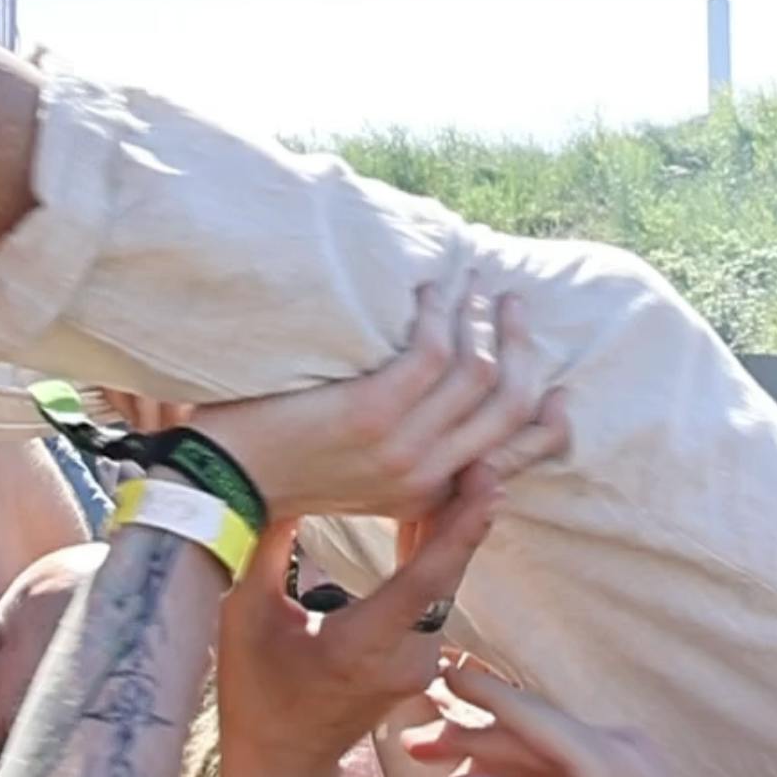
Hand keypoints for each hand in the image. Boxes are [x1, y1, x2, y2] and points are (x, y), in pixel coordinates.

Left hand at [180, 274, 568, 521]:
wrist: (219, 485)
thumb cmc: (281, 467)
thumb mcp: (359, 479)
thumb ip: (404, 456)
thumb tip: (437, 400)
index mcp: (428, 493)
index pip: (516, 454)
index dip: (547, 417)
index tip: (557, 382)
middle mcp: (426, 475)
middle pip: (510, 404)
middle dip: (520, 346)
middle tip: (512, 304)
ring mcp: (402, 446)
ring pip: (479, 370)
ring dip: (482, 316)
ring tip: (473, 283)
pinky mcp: (373, 414)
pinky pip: (432, 350)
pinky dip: (438, 310)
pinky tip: (428, 288)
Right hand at [217, 470, 502, 776]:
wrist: (283, 766)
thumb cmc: (256, 695)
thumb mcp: (246, 617)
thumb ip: (267, 550)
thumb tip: (275, 481)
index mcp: (364, 645)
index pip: (426, 579)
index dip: (460, 526)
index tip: (487, 480)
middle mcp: (406, 655)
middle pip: (446, 572)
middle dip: (465, 511)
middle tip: (478, 450)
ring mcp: (419, 661)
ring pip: (444, 583)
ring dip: (450, 528)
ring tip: (458, 464)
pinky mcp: (420, 659)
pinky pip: (434, 596)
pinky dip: (434, 553)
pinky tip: (433, 505)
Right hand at [427, 668, 731, 776]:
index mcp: (611, 768)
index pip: (533, 717)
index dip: (483, 693)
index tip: (443, 666)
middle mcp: (627, 754)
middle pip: (535, 735)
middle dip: (473, 739)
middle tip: (416, 744)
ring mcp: (635, 768)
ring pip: (549, 753)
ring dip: (497, 761)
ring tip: (442, 765)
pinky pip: (570, 771)